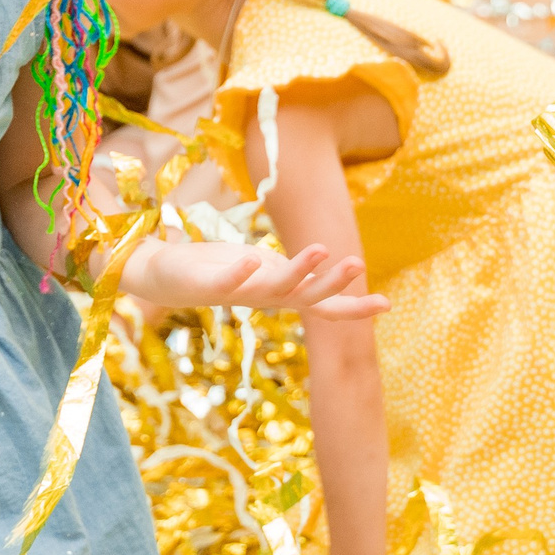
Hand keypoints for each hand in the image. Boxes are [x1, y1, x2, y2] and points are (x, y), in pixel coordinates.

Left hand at [125, 239, 385, 322]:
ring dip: (298, 271)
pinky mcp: (208, 286)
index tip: (389, 304)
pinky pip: (228, 284)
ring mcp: (238, 293)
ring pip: (275, 289)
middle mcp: (265, 298)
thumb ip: (293, 271)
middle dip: (333, 284)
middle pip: (307, 298)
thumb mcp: (266, 267)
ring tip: (320, 248)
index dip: (355, 307)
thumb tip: (327, 262)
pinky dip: (241, 273)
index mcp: (281, 293)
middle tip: (359, 263)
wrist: (166, 278)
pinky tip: (252, 259)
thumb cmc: (222, 270)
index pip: (324, 305)